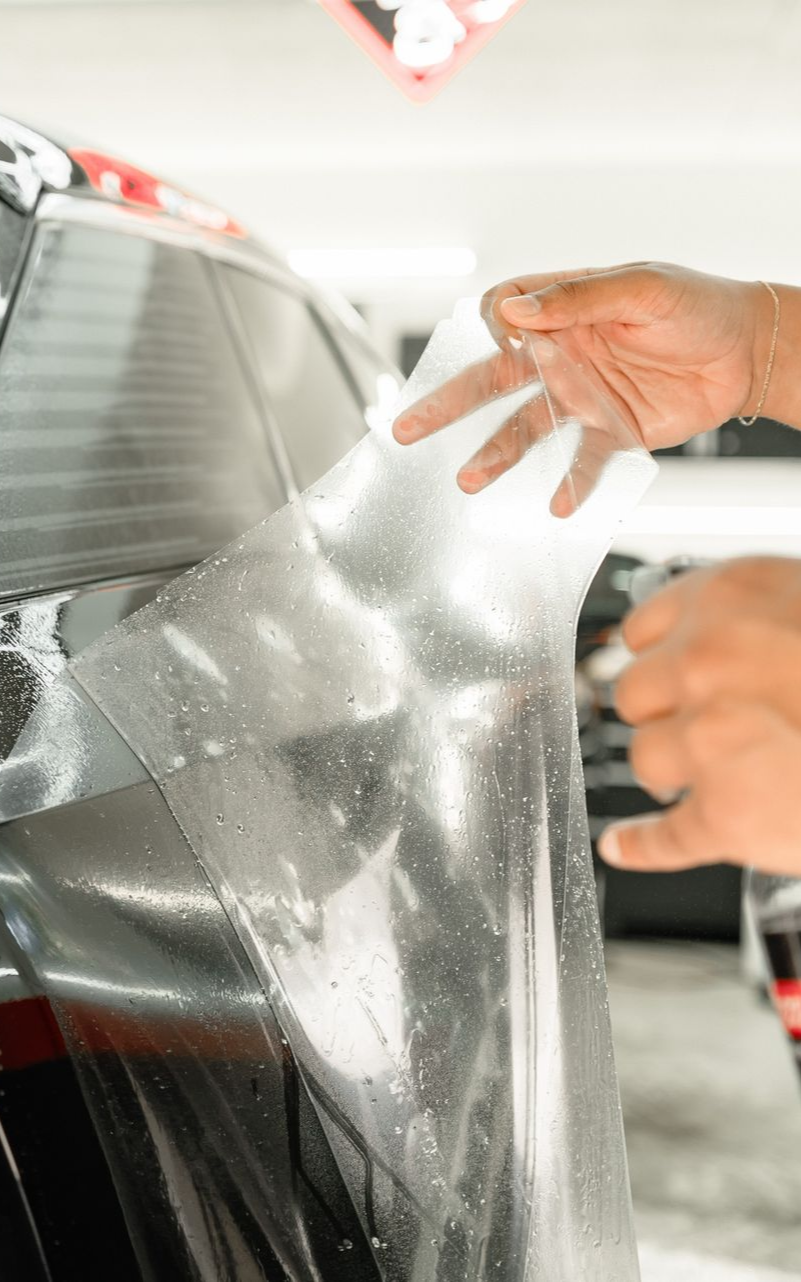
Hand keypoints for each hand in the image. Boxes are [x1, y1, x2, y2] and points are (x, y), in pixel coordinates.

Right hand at [393, 263, 776, 511]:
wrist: (747, 352)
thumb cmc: (697, 306)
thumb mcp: (641, 289)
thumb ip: (578, 298)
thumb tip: (513, 314)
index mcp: (563, 310)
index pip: (503, 315)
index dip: (494, 329)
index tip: (505, 343)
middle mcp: (563, 354)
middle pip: (492, 380)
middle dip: (448, 403)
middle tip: (408, 427)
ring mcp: (582, 396)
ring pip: (525, 428)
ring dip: (495, 454)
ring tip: (469, 480)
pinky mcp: (611, 432)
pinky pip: (580, 462)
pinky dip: (569, 484)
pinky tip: (556, 505)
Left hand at [599, 557, 800, 875]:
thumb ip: (765, 619)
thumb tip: (730, 637)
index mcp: (730, 597)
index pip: (644, 625)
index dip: (661, 654)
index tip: (661, 667)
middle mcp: (705, 662)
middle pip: (635, 693)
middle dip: (667, 710)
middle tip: (704, 721)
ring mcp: (709, 740)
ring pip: (647, 759)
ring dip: (676, 769)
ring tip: (723, 770)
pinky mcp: (725, 815)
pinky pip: (664, 836)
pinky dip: (644, 846)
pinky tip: (629, 845)